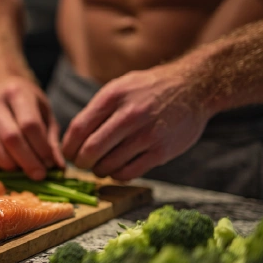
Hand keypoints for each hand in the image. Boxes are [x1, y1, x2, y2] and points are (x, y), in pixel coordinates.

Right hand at [0, 77, 65, 179]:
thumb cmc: (26, 102)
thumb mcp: (43, 113)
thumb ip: (50, 139)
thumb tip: (58, 168)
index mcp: (16, 92)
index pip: (29, 125)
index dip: (41, 148)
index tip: (50, 165)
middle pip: (10, 137)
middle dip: (27, 161)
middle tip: (39, 175)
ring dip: (8, 165)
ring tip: (22, 172)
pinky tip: (7, 169)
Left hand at [61, 64, 214, 180]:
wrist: (193, 88)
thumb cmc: (149, 89)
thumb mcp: (120, 87)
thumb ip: (97, 110)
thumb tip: (73, 139)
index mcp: (114, 97)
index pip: (79, 129)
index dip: (68, 147)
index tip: (68, 153)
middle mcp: (129, 115)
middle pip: (91, 150)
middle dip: (81, 162)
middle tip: (82, 163)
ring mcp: (147, 134)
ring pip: (109, 165)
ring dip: (99, 170)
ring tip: (101, 165)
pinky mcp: (162, 151)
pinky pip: (129, 173)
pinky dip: (117, 175)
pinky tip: (118, 169)